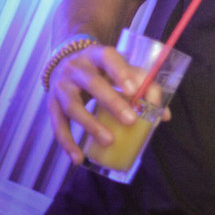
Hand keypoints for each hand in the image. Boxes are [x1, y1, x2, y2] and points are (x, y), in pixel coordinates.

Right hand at [45, 44, 151, 164]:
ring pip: (73, 106)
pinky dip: (67, 143)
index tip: (133, 90)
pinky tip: (78, 158)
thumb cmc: (102, 68)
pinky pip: (58, 125)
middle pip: (93, 84)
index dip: (121, 72)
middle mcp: (76, 68)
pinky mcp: (51, 105)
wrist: (64, 61)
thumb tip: (163, 115)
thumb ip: (144, 86)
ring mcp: (61, 87)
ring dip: (91, 125)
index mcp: (97, 55)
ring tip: (109, 140)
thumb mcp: (121, 68)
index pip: (109, 58)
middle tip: (131, 120)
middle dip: (112, 102)